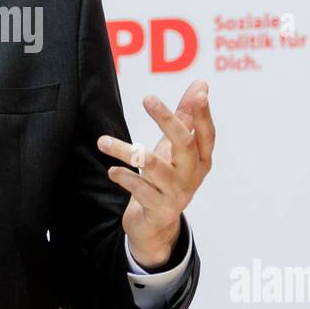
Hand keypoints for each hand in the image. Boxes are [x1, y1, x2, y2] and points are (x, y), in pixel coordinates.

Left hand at [97, 79, 213, 268]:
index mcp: (201, 160)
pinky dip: (124, 177)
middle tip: (148, 98)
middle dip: (166, 120)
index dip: (203, 114)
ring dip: (126, 151)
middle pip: (184, 144)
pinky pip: (139, 189)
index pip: (206, 133)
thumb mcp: (176, 148)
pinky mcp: (159, 209)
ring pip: (153, 165)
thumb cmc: (167, 178)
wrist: (157, 225)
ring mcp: (177, 194)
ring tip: (102, 141)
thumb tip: (201, 83)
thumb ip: (187, 117)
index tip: (199, 93)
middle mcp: (192, 176)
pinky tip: (111, 170)